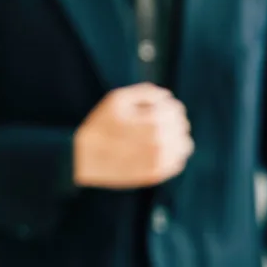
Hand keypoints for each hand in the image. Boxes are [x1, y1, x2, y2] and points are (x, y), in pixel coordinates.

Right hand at [72, 83, 192, 188]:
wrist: (82, 159)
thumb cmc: (99, 126)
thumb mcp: (116, 99)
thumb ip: (146, 92)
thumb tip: (167, 96)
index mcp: (154, 120)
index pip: (175, 108)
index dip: (165, 106)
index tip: (151, 111)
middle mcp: (160, 141)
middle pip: (182, 125)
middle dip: (169, 121)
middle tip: (151, 124)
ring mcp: (159, 160)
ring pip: (185, 144)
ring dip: (174, 139)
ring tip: (156, 138)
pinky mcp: (156, 175)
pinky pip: (178, 162)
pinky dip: (171, 156)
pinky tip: (155, 152)